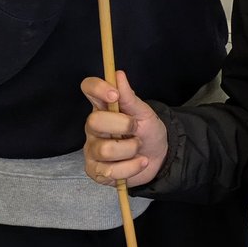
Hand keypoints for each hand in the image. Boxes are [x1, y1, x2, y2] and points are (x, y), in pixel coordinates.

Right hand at [82, 70, 168, 187]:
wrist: (158, 157)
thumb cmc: (148, 132)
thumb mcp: (144, 113)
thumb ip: (130, 97)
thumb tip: (118, 74)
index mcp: (103, 107)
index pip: (88, 89)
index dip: (97, 88)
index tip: (114, 94)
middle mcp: (93, 128)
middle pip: (94, 122)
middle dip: (123, 125)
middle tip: (136, 129)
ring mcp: (92, 150)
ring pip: (105, 150)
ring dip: (130, 149)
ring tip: (138, 148)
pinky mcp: (95, 171)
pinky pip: (110, 172)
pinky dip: (132, 167)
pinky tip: (139, 162)